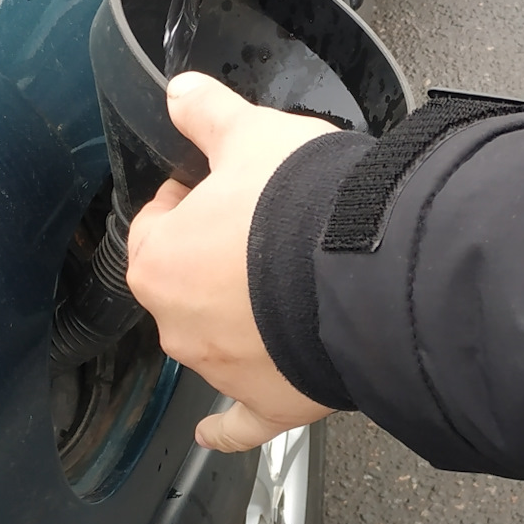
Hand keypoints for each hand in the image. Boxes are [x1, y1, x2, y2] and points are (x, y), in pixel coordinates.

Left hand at [125, 74, 336, 455]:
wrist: (366, 271)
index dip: (188, 198)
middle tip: (263, 231)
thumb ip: (208, 114)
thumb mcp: (252, 134)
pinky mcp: (270, 402)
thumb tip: (181, 91)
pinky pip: (241, 420)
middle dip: (217, 261)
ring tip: (290, 288)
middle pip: (187, 285)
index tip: (217, 185)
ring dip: (240, 320)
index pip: (158, 224)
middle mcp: (178, 325)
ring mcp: (222, 370)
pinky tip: (215, 432)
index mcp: (160, 262)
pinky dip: (228, 427)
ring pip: (217, 343)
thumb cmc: (301, 205)